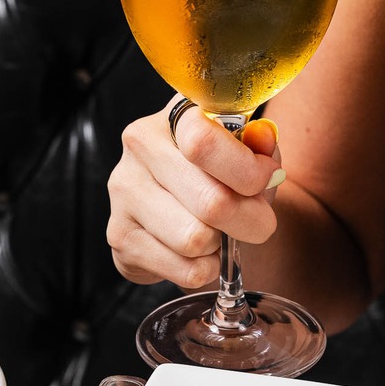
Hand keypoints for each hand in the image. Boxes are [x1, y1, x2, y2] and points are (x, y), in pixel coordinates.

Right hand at [107, 94, 283, 288]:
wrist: (180, 202)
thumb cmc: (221, 171)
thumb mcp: (248, 151)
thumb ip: (261, 148)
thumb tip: (263, 149)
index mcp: (177, 115)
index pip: (204, 142)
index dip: (246, 170)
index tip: (264, 180)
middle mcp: (141, 145)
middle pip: (211, 202)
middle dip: (250, 221)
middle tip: (257, 221)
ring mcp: (124, 191)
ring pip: (195, 240)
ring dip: (221, 246)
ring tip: (218, 233)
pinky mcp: (120, 236)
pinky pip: (184, 270)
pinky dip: (204, 269)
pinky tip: (198, 252)